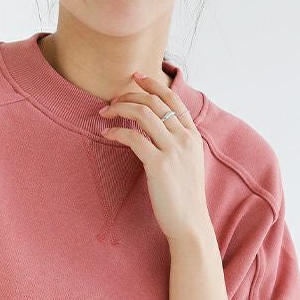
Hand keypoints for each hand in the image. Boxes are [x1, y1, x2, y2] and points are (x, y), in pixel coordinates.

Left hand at [99, 72, 212, 242]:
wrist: (189, 222)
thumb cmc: (183, 197)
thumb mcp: (187, 164)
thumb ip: (177, 144)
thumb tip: (158, 132)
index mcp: (193, 135)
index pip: (173, 99)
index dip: (153, 84)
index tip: (136, 77)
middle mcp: (185, 138)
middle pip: (155, 102)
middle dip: (130, 95)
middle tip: (112, 101)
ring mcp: (173, 150)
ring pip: (144, 114)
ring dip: (120, 109)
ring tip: (105, 113)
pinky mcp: (158, 164)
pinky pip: (133, 137)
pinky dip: (117, 131)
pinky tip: (107, 133)